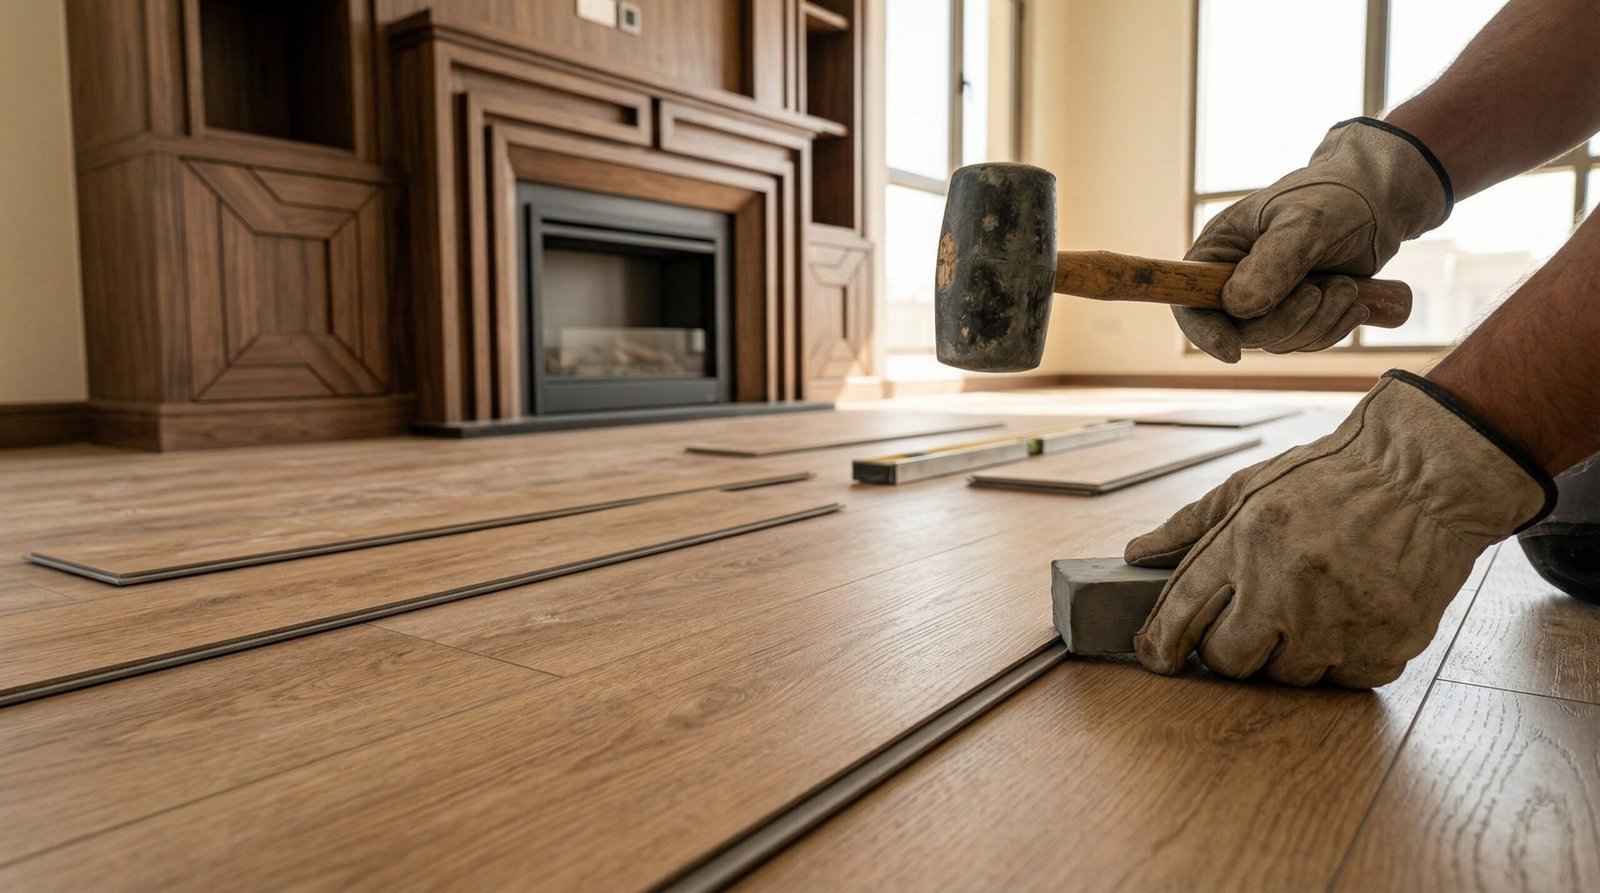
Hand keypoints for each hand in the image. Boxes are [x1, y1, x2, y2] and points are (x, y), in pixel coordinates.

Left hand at [1124, 371, 1553, 686]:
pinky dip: (1339, 659)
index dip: (1160, 644)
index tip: (1156, 656)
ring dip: (1288, 653)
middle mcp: (1289, 587)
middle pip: (1229, 661)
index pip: (1181, 613)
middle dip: (1229, 648)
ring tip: (1310, 607)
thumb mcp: (1249, 485)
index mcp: (1247, 542)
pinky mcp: (1387, 644)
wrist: (1427, 476)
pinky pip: (1342, 680)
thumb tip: (1135, 555)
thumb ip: (1188, 526)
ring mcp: (1341, 622)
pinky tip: (1348, 617)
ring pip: (1287, 677)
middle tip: (1250, 620)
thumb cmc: (1332, 477)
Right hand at [1181, 118, 1451, 361]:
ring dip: (1318, 322)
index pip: (1191, 301)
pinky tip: (1354, 301)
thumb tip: (1238, 307)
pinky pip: (1304, 340)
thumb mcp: (1305, 223)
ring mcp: (1266, 298)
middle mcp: (1235, 278)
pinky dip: (1333, 327)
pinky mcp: (1297, 311)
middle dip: (1286, 321)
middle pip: (1240, 331)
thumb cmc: (1336, 198)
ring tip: (1346, 286)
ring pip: (1277, 340)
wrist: (1381, 201)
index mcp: (1219, 250)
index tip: (1232, 350)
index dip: (1205, 331)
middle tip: (1321, 291)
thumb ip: (1272, 263)